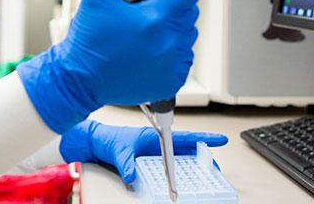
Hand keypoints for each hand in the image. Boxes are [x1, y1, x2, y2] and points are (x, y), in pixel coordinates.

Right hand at [17, 0, 199, 132]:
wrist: (79, 77)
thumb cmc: (88, 37)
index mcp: (155, 19)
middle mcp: (168, 43)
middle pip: (189, 13)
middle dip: (171, 8)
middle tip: (144, 13)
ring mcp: (172, 65)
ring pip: (188, 36)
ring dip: (171, 30)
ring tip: (144, 33)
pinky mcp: (171, 81)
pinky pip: (183, 58)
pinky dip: (171, 52)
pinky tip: (147, 51)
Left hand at [60, 120, 227, 183]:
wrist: (94, 143)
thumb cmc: (106, 139)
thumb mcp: (116, 150)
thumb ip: (125, 162)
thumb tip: (130, 174)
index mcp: (153, 135)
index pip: (183, 137)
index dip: (203, 139)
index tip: (219, 140)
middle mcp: (156, 142)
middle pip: (186, 148)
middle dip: (203, 155)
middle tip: (216, 166)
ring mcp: (153, 151)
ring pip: (179, 156)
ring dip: (192, 163)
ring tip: (206, 173)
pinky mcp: (148, 159)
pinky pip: (168, 164)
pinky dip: (179, 170)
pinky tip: (184, 178)